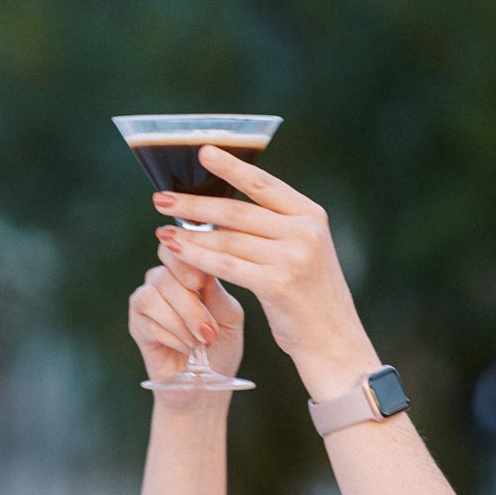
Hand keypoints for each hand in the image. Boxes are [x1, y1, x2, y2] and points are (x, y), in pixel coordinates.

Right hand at [128, 256, 243, 384]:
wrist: (205, 385)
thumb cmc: (221, 348)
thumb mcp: (231, 319)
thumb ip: (218, 293)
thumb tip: (202, 270)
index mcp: (189, 272)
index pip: (178, 248)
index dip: (185, 261)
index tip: (201, 283)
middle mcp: (164, 281)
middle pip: (165, 274)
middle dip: (190, 305)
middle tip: (209, 332)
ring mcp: (147, 301)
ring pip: (153, 296)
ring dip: (180, 322)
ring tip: (199, 343)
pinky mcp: (137, 324)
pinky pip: (148, 321)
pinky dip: (171, 337)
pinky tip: (184, 349)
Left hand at [151, 146, 377, 398]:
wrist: (333, 342)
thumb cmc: (309, 298)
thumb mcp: (303, 253)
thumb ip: (275, 228)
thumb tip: (223, 207)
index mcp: (311, 215)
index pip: (264, 184)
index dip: (231, 166)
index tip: (203, 152)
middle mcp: (304, 231)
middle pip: (238, 210)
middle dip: (196, 204)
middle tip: (161, 198)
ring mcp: (293, 256)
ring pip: (228, 239)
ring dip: (190, 235)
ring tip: (162, 232)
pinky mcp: (278, 283)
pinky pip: (227, 266)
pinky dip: (198, 258)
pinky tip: (177, 253)